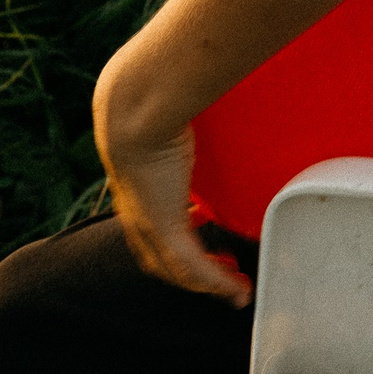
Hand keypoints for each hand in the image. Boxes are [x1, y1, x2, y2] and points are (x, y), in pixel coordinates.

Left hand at [95, 71, 250, 306]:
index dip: (176, 242)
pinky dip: (217, 283)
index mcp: (138, 189)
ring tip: (235, 290)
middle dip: (191, 275)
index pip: (154, 229)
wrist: (135, 107)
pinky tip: (236, 290)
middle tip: (222, 277)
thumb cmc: (155, 98)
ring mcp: (150, 223)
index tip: (207, 244)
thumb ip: (193, 111)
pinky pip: (194, 268)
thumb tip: (216, 83)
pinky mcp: (166, 227)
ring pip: (178, 270)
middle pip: (162, 260)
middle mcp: (139, 213)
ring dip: (207, 285)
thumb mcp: (175, 114)